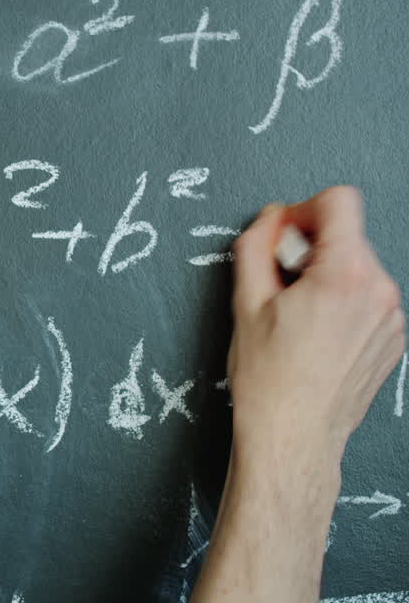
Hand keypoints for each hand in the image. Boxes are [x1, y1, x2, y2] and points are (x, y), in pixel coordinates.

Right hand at [191, 186, 403, 602]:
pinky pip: (367, 299)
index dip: (303, 210)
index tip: (283, 236)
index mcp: (346, 275)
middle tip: (278, 286)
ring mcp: (391, 318)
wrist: (294, 436)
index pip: (339, 202)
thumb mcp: (245, 302)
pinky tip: (315, 334)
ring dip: (327, 277)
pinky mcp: (392, 339)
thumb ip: (256, 245)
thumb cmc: (268, 379)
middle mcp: (379, 291)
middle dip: (311, 249)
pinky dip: (342, 303)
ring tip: (296, 316)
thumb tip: (270, 219)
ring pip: (357, 268)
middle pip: (347, 236)